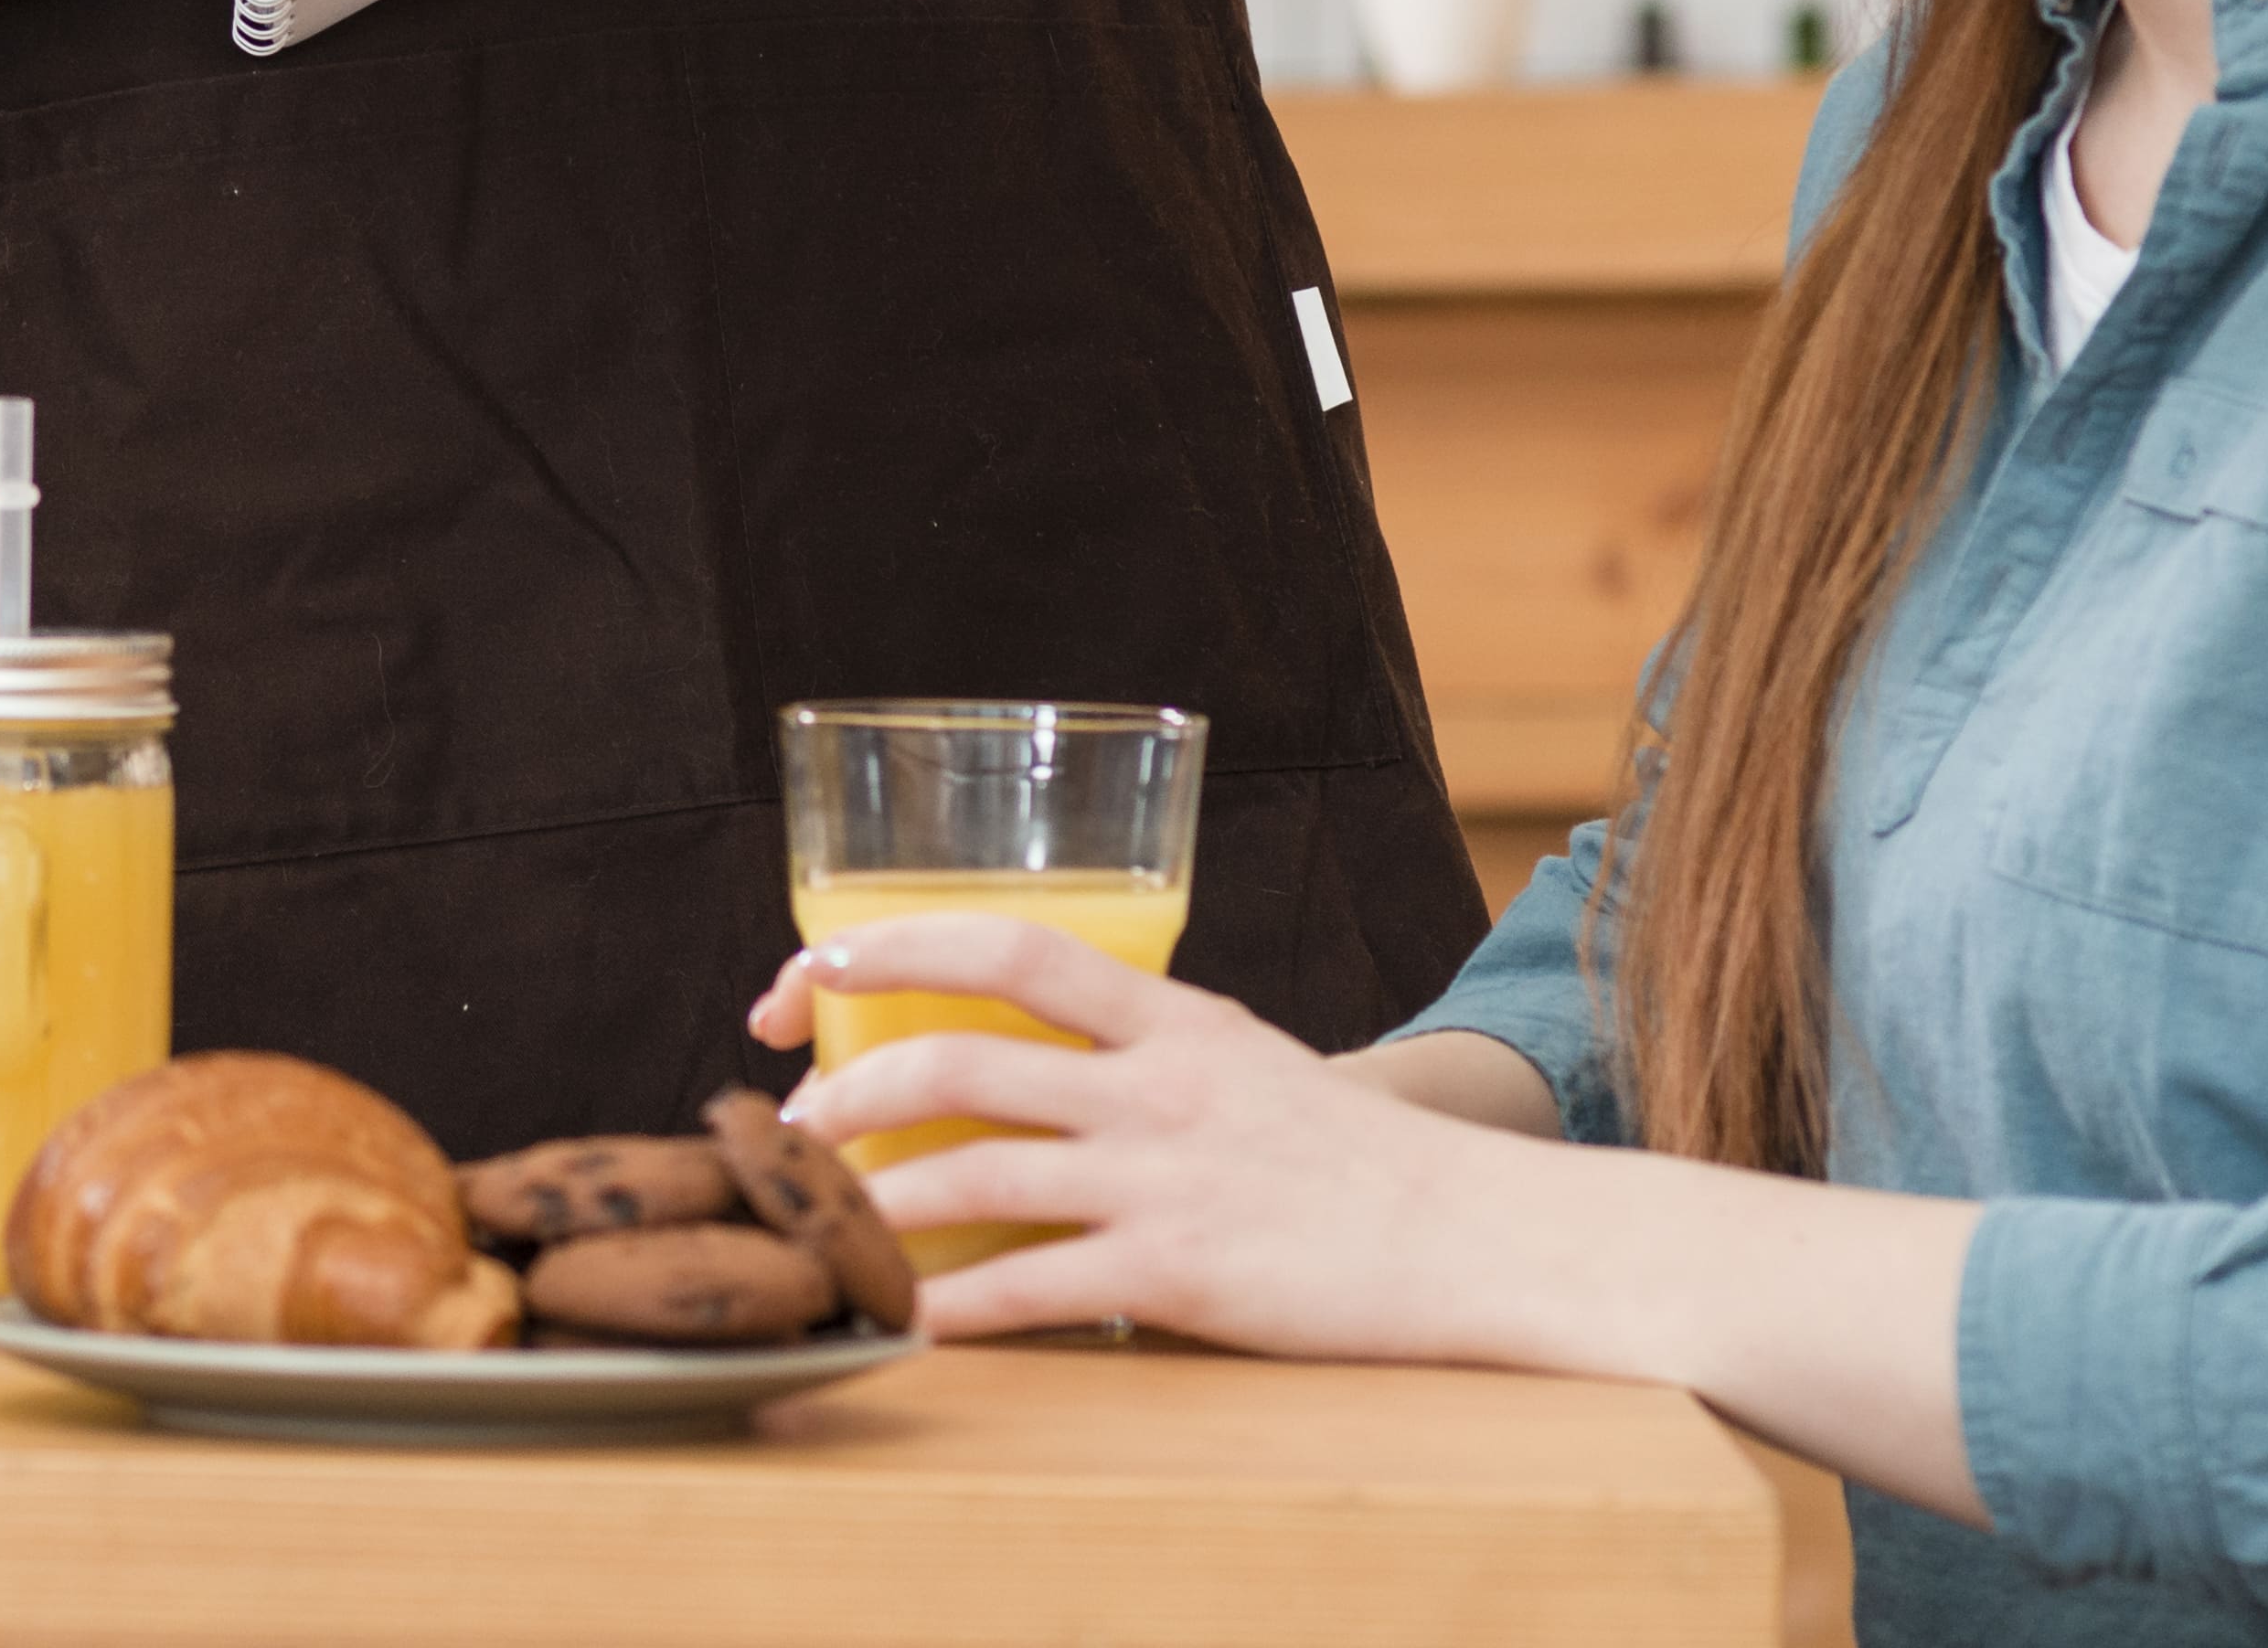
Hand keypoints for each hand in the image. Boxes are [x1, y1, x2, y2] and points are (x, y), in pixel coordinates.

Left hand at [753, 915, 1984, 1516]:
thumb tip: (1043, 1071)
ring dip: (871, 1201)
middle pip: (957, 1056)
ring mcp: (1166, 1177)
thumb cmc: (1364, 1166)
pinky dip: (953, 1307)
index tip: (802, 969)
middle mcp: (1156, 1083)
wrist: (1485, 1239)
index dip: (888, 943)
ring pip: (971, 1173)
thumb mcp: (1252, 1069)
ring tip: (812, 1227)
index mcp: (1172, 1018)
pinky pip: (1034, 1290)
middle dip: (843, 1083)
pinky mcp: (1182, 1273)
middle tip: (782, 1118)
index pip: (1007, 944)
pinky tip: (902, 1324)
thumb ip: (1149, 1062)